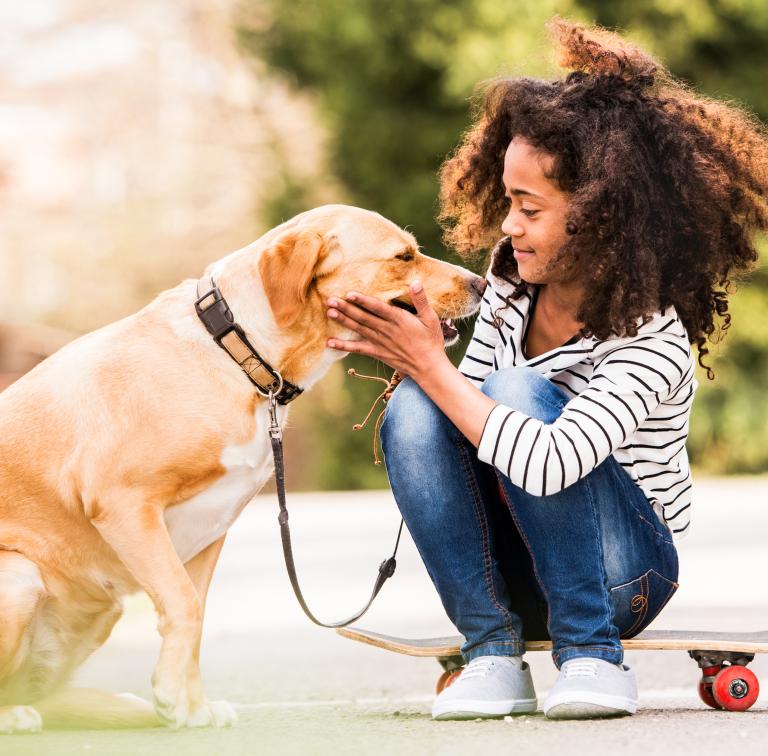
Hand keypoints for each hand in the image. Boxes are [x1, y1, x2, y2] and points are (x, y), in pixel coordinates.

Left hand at [326, 280, 449, 380]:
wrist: (428, 366)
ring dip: (343, 320)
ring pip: (358, 329)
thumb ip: (421, 300)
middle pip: (363, 317)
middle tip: (330, 300)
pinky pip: (357, 349)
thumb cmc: (431, 341)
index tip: (349, 294)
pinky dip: (343, 346)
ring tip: (329, 312)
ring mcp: (380, 342)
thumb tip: (415, 282)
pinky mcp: (377, 352)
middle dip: (346, 308)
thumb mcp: (431, 318)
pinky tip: (330, 342)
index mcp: (399, 320)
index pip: (377, 308)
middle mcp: (386, 330)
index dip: (363, 301)